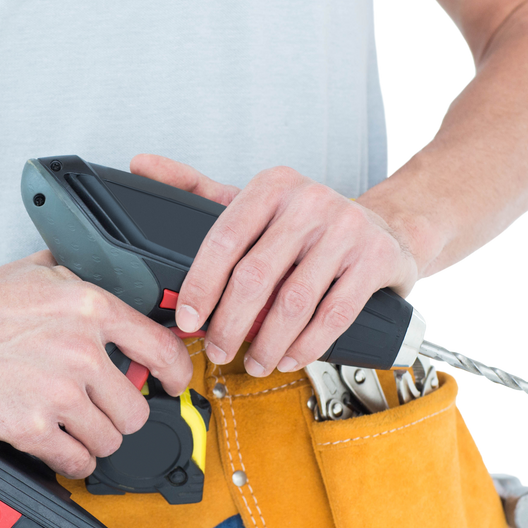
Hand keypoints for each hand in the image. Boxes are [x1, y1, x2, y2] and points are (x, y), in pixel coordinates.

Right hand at [0, 250, 192, 479]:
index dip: (176, 374)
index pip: (162, 349)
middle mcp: (82, 351)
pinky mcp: (31, 427)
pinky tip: (60, 447)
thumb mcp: (42, 272)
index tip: (172, 385)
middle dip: (120, 414)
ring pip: (110, 439)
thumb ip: (85, 280)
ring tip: (72, 427)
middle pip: (136, 409)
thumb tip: (119, 284)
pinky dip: (73, 461)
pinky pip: (77, 461)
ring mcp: (58, 393)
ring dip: (94, 439)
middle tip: (100, 409)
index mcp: (92, 308)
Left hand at [129, 154, 419, 375]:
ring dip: (268, 342)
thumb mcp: (253, 201)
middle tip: (218, 350)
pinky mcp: (376, 259)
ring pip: (294, 301)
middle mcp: (309, 201)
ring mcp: (346, 229)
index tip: (188, 320)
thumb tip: (140, 165)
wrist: (387, 227)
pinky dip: (307, 344)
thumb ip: (196, 188)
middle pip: (256, 276)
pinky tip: (290, 357)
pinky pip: (334, 314)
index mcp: (272, 186)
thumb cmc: (308, 223)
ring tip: (255, 363)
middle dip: (230, 324)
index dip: (201, 286)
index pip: (224, 240)